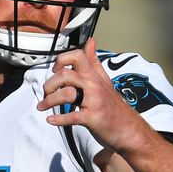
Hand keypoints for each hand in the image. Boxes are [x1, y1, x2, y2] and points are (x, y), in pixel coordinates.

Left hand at [37, 37, 153, 154]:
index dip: (61, 60)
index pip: (77, 56)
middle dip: (50, 84)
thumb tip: (90, 42)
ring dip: (49, 101)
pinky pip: (71, 116)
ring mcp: (93, 101)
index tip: (55, 69)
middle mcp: (94, 86)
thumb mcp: (104, 80)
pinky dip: (58, 119)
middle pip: (65, 74)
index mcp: (94, 76)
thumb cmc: (114, 106)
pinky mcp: (92, 118)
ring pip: (66, 93)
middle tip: (46, 92)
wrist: (129, 129)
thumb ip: (94, 61)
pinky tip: (51, 119)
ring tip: (43, 106)